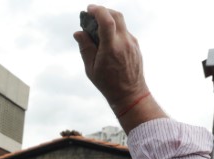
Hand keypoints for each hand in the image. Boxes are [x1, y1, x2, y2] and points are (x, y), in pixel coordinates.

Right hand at [74, 6, 163, 129]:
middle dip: (103, 10)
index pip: (107, 21)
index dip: (98, 11)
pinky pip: (124, 31)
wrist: (130, 94)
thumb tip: (78, 33)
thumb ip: (85, 48)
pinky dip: (115, 28)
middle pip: (116, 15)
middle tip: (92, 13)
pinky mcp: (135, 45)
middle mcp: (124, 43)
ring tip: (97, 26)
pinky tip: (107, 37)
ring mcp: (132, 43)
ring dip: (109, 19)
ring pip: (121, 22)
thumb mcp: (91, 68)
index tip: (88, 9)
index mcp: (111, 49)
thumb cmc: (108, 84)